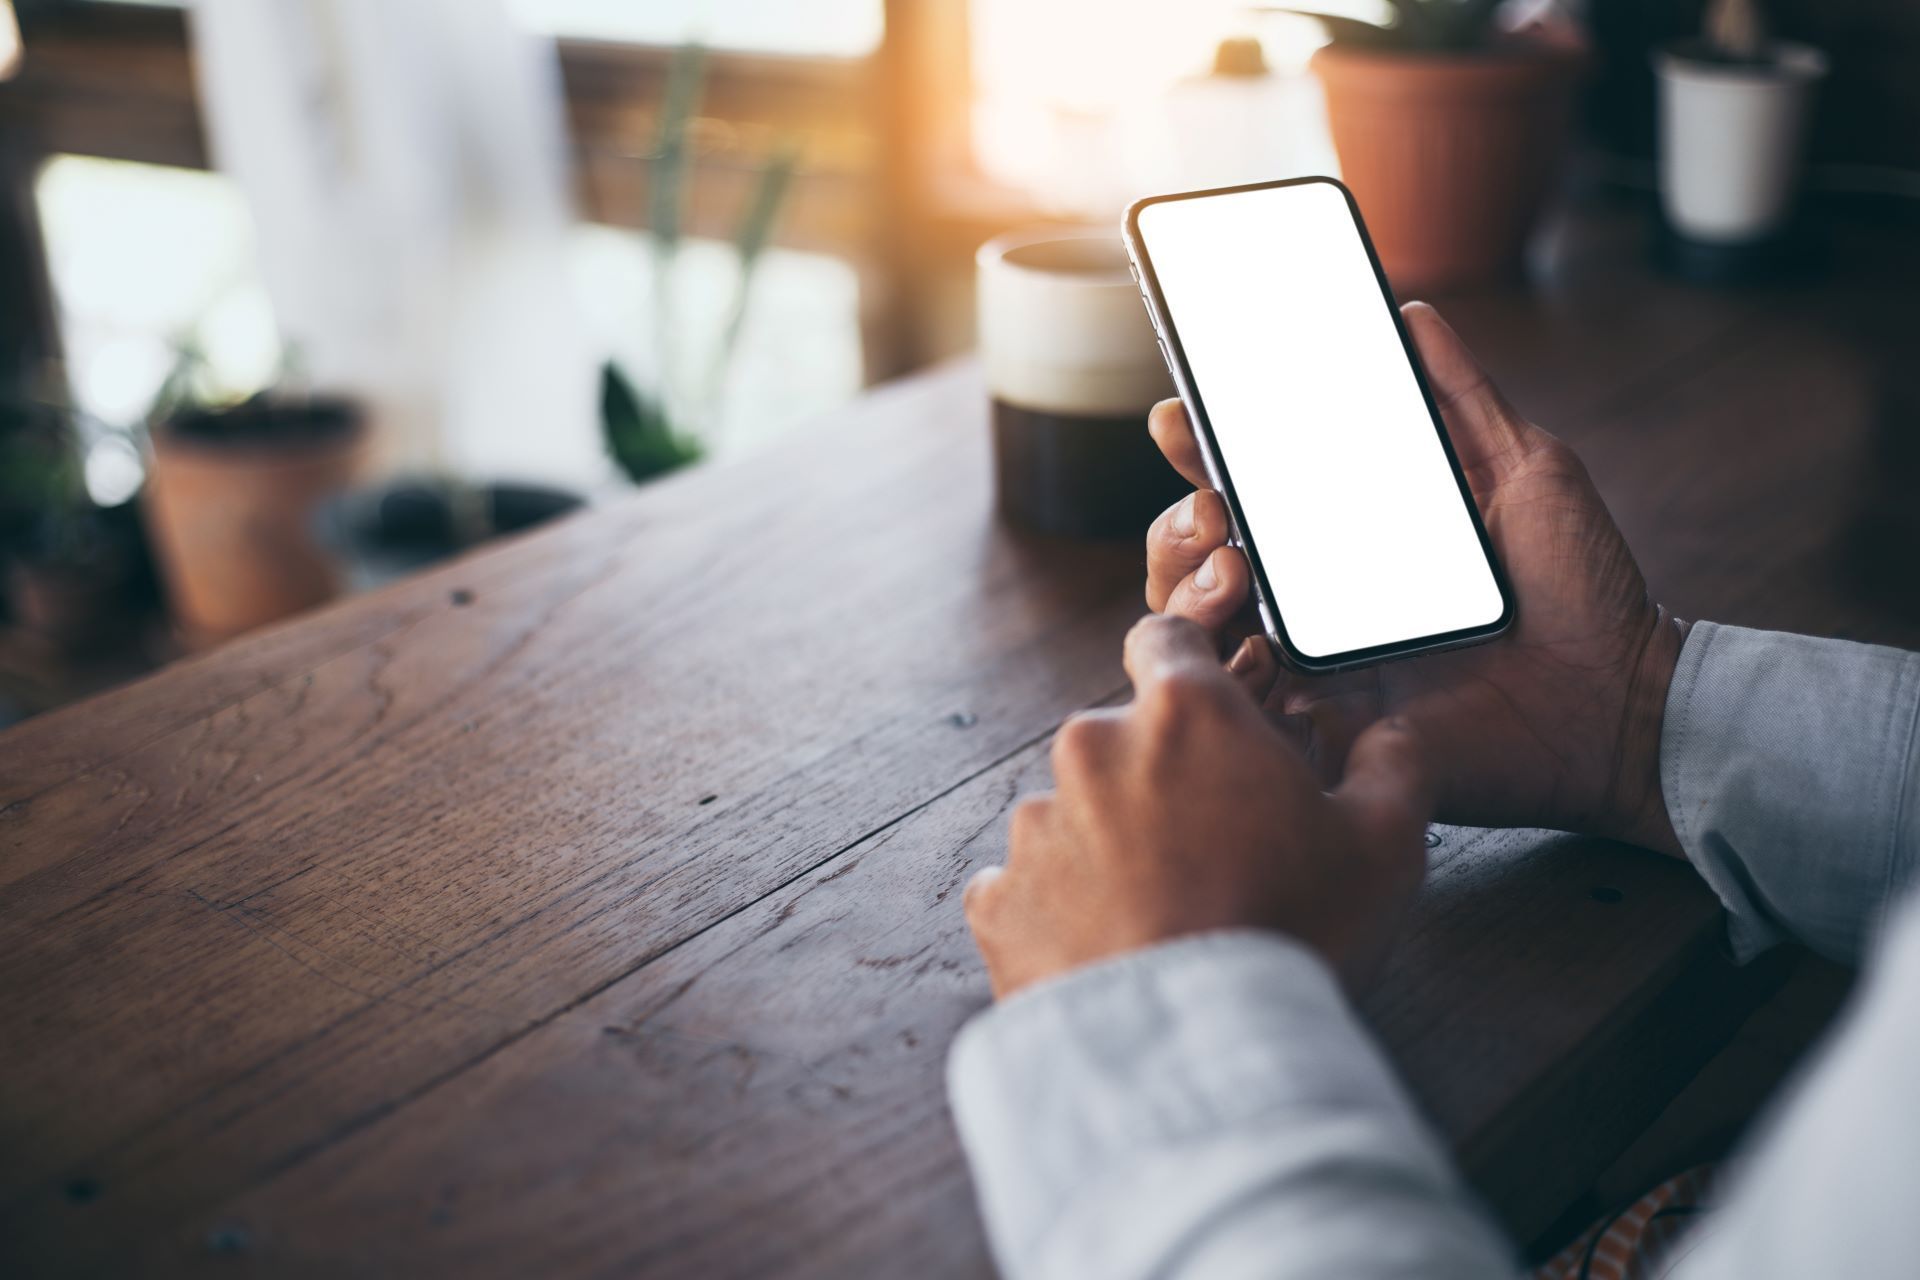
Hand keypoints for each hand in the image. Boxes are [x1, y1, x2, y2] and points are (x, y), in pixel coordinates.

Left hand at [964, 615, 1433, 999]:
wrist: (1193, 1058)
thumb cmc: (1296, 934)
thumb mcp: (1387, 844)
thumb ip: (1392, 765)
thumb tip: (1389, 735)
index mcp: (1183, 712)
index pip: (1166, 640)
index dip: (1191, 673)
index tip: (1213, 720)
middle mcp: (1091, 749)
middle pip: (1123, 739)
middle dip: (1163, 780)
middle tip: (1216, 853)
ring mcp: (1035, 827)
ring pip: (1074, 814)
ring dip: (1111, 848)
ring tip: (1167, 917)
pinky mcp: (996, 903)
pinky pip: (1026, 888)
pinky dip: (1060, 911)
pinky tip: (1111, 951)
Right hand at [1144, 302, 1684, 854]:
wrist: (1620, 700)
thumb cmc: (1582, 590)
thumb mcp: (1528, 471)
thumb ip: (1465, 396)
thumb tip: (1411, 315)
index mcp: (1349, 532)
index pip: (1247, 486)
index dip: (1200, 451)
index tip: (1181, 419)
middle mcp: (1314, 594)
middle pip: (1195, 554)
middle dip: (1178, 523)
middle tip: (1215, 509)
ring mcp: (1311, 662)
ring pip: (1194, 625)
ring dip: (1187, 586)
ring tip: (1233, 566)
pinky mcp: (1323, 728)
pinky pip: (1240, 703)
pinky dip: (1224, 669)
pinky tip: (1252, 644)